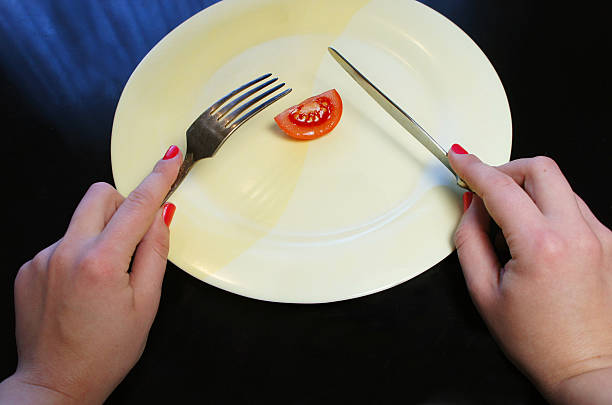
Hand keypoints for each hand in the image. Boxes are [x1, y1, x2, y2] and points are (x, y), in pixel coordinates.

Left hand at [0, 145, 181, 403]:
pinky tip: (80, 287)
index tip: (170, 156)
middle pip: (99, 195)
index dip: (158, 178)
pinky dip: (78, 253)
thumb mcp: (146, 305)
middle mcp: (66, 252)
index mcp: (102, 262)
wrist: (54, 384)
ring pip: (80, 220)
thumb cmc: (107, 352)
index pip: (137, 206)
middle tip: (133, 235)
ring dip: (99, 233)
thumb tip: (161, 215)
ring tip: (103, 277)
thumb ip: (154, 253)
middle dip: (122, 203)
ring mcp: (42, 258)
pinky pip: (61, 242)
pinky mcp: (28, 268)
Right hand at [448, 145, 611, 403]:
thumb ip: (470, 239)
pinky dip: (545, 208)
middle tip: (485, 188)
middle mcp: (577, 234)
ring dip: (527, 190)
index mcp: (542, 247)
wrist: (585, 366)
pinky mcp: (606, 242)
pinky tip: (533, 237)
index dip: (473, 168)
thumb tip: (470, 206)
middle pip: (540, 168)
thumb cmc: (537, 340)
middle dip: (506, 169)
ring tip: (508, 223)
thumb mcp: (483, 291)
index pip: (501, 187)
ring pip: (557, 185)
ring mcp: (598, 236)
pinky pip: (571, 206)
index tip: (460, 158)